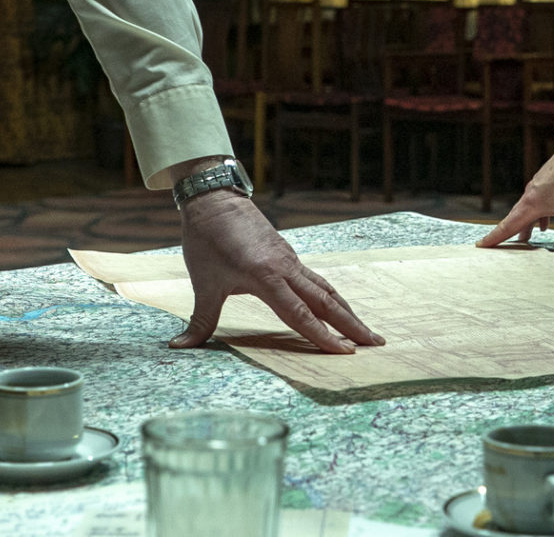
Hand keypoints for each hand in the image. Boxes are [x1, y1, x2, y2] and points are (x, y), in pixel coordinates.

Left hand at [170, 189, 383, 353]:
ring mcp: (289, 259)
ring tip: (365, 330)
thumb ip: (199, 320)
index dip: (322, 337)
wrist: (214, 199)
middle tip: (375, 344)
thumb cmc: (207, 240)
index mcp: (265, 277)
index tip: (345, 353)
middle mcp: (285, 268)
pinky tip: (337, 307)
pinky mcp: (287, 254)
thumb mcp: (203, 283)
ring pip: (325, 288)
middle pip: (325, 301)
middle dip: (351, 325)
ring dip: (347, 310)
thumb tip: (179, 347)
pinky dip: (331, 296)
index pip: (300, 314)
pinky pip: (315, 279)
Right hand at [476, 150, 553, 251]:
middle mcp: (530, 196)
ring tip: (525, 239)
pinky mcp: (546, 183)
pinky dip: (537, 216)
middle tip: (497, 247)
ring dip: (525, 225)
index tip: (480, 246)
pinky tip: (545, 223)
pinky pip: (536, 203)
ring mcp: (537, 188)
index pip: (508, 226)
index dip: (494, 238)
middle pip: (514, 219)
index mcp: (531, 204)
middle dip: (507, 234)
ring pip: (527, 211)